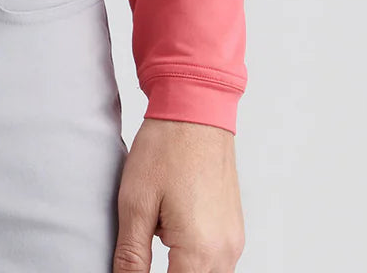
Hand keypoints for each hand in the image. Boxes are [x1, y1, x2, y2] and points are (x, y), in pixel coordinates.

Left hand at [113, 118, 244, 271]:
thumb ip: (132, 256)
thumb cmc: (166, 149)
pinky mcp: (233, 229)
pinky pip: (216, 262)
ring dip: (182, 271)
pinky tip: (171, 238)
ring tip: (155, 242)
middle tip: (142, 253)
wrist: (195, 110)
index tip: (132, 268)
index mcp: (201, 252)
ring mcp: (234, 241)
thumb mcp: (135, 203)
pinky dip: (194, 261)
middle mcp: (226, 253)